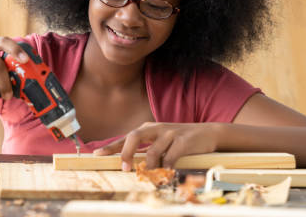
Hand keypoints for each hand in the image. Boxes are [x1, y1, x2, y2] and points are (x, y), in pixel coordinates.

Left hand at [93, 122, 220, 169]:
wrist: (208, 133)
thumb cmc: (180, 140)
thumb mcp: (161, 140)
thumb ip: (146, 148)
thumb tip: (128, 163)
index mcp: (148, 128)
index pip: (126, 137)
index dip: (111, 146)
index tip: (97, 155)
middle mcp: (157, 128)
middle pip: (134, 136)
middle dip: (126, 153)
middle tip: (124, 168)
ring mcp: (170, 133)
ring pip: (153, 151)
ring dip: (149, 166)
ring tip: (148, 176)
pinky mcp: (183, 141)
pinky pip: (171, 156)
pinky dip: (166, 167)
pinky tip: (166, 173)